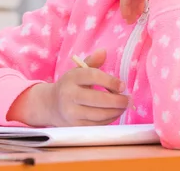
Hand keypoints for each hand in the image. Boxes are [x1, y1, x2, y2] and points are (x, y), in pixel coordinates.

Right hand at [8, 50, 129, 126]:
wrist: (51, 105)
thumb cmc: (71, 85)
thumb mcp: (78, 71)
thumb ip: (92, 62)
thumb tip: (103, 52)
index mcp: (71, 78)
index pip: (93, 77)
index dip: (111, 81)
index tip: (122, 86)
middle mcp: (69, 95)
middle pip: (98, 99)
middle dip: (118, 100)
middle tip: (128, 99)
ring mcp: (71, 112)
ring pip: (100, 114)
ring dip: (116, 111)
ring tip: (124, 106)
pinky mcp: (75, 126)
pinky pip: (97, 124)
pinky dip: (110, 119)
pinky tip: (115, 113)